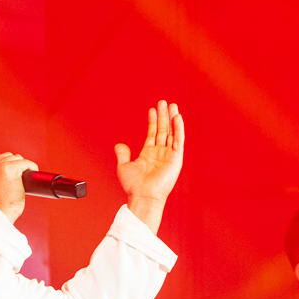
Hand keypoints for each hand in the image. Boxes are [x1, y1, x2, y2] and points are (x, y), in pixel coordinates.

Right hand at [0, 151, 36, 221]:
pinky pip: (24, 162)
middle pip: (5, 156)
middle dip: (12, 164)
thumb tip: (2, 173)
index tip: (9, 171)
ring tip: (23, 175)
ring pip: (15, 158)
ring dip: (21, 165)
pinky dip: (31, 166)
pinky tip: (32, 171)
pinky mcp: (10, 169)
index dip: (3, 163)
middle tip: (18, 176)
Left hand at [115, 100, 184, 232]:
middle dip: (163, 116)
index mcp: (149, 154)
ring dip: (171, 119)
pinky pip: (179, 140)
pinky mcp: (176, 158)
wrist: (143, 196)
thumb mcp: (124, 167)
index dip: (152, 121)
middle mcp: (160, 153)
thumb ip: (123, 154)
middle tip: (164, 102)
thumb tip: (119, 145)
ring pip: (172, 132)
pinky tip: (177, 117)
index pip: (152, 133)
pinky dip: (179, 128)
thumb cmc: (134, 186)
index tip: (152, 109)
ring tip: (172, 105)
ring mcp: (168, 155)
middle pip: (163, 130)